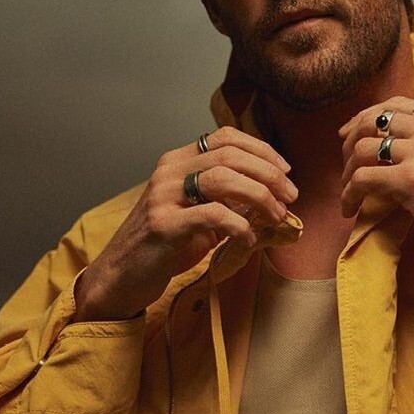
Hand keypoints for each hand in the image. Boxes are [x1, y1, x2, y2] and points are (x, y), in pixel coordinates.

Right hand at [73, 129, 297, 320]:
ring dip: (259, 196)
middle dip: (269, 174)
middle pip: (230, 156)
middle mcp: (169, 172)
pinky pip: (212, 215)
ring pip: (223, 179)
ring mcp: (164, 196)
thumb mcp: (197, 215)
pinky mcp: (164, 225)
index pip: (225, 138)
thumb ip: (227, 201)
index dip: (261, 150)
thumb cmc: (163, 245)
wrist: (122, 275)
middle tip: (291, 196)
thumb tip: (272, 199)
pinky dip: (239, 225)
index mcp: (177, 162)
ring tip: (276, 215)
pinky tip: (249, 238)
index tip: (284, 171)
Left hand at [338, 96, 413, 270]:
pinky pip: (363, 178)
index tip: (352, 132)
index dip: (367, 116)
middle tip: (344, 163)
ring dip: (347, 170)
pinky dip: (350, 194)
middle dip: (350, 141)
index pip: (397, 104)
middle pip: (373, 119)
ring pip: (363, 147)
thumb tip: (410, 143)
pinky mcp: (412, 179)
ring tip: (349, 191)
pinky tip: (351, 208)